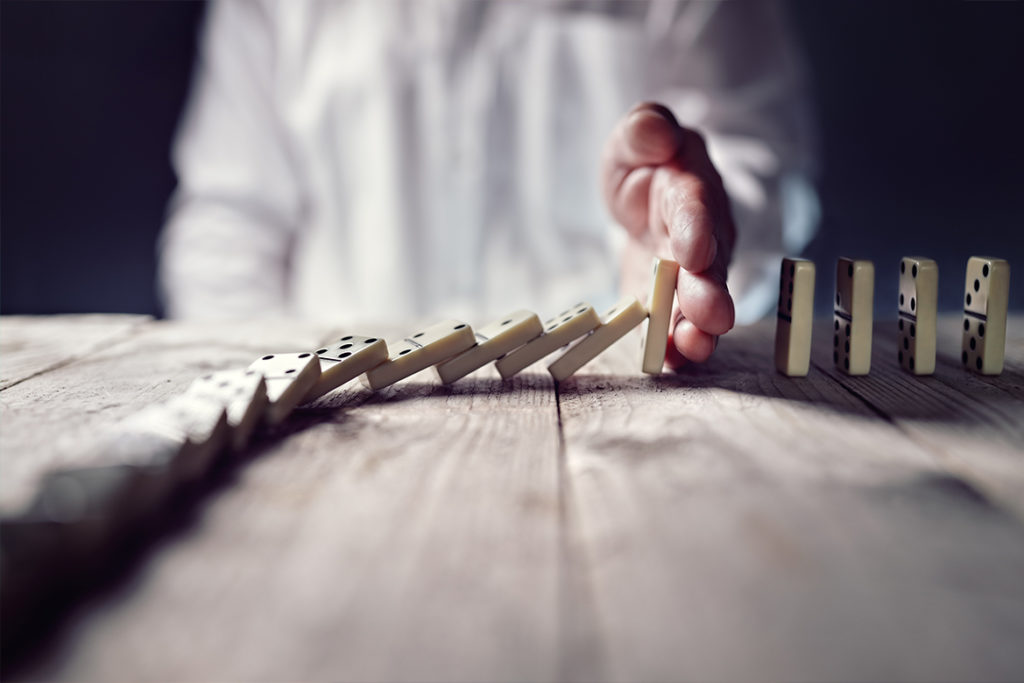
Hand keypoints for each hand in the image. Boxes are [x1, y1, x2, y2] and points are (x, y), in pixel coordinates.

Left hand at [602, 102, 735, 367]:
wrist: (648, 198)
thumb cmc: (645, 164)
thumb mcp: (636, 137)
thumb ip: (644, 129)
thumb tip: (657, 130)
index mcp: (690, 189)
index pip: (695, 207)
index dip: (696, 229)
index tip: (695, 252)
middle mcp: (700, 237)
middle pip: (708, 266)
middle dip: (708, 292)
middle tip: (712, 317)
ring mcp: (688, 275)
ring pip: (698, 303)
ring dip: (697, 328)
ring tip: (695, 349)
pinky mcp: (668, 302)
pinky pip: (673, 326)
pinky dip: (674, 347)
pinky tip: (672, 363)